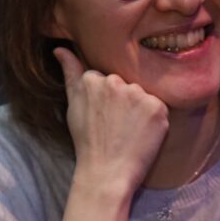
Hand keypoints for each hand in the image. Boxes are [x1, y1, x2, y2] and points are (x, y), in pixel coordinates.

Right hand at [55, 47, 168, 194]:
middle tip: (116, 126)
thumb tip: (60, 48)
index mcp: (93, 79)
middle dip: (123, 102)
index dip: (106, 100)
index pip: (106, 80)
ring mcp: (137, 94)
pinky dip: (154, 120)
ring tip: (128, 131)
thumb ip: (70, 72)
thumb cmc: (86, 141)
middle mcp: (115, 82)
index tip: (102, 118)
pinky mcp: (157, 107)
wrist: (105, 172)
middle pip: (126, 84)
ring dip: (139, 110)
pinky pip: (159, 106)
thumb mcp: (72, 104)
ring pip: (142, 95)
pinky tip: (142, 134)